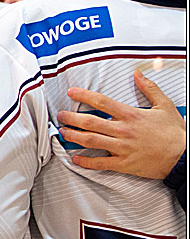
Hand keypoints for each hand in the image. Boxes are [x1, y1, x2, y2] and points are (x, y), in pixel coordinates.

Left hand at [58, 70, 186, 178]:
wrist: (184, 157)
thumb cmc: (174, 133)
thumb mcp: (164, 106)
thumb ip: (149, 88)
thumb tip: (138, 74)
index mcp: (131, 115)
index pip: (102, 102)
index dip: (84, 96)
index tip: (71, 93)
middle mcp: (123, 131)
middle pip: (91, 122)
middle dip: (72, 118)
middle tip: (61, 116)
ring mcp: (122, 148)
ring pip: (91, 141)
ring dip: (74, 137)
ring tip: (63, 133)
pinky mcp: (123, 164)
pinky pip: (100, 163)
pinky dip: (86, 162)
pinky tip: (75, 158)